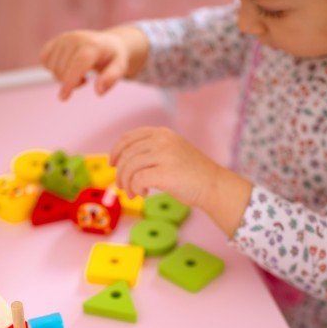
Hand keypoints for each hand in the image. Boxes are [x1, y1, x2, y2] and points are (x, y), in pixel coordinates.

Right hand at [40, 28, 146, 100]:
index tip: (63, 97)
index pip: (78, 64)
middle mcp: (75, 38)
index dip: (70, 81)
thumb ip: (111, 78)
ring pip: (52, 67)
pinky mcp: (54, 41)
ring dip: (62, 77)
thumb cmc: (113, 58)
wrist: (107, 43)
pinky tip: (66, 67)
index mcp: (92, 44)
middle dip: (70, 82)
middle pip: (63, 70)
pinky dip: (52, 68)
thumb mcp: (120, 67)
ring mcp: (63, 38)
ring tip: (77, 72)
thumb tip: (99, 91)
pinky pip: (44, 60)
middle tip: (84, 80)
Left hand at [111, 126, 253, 236]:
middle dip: (119, 172)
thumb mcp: (171, 153)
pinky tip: (143, 194)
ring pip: (129, 167)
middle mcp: (162, 140)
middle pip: (126, 154)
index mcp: (162, 133)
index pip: (129, 137)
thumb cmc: (192, 174)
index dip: (116, 150)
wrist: (213, 185)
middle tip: (121, 187)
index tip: (113, 164)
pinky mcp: (165, 172)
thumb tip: (122, 164)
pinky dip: (135, 189)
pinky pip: (138, 179)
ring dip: (126, 183)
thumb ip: (151, 152)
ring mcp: (164, 155)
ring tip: (132, 194)